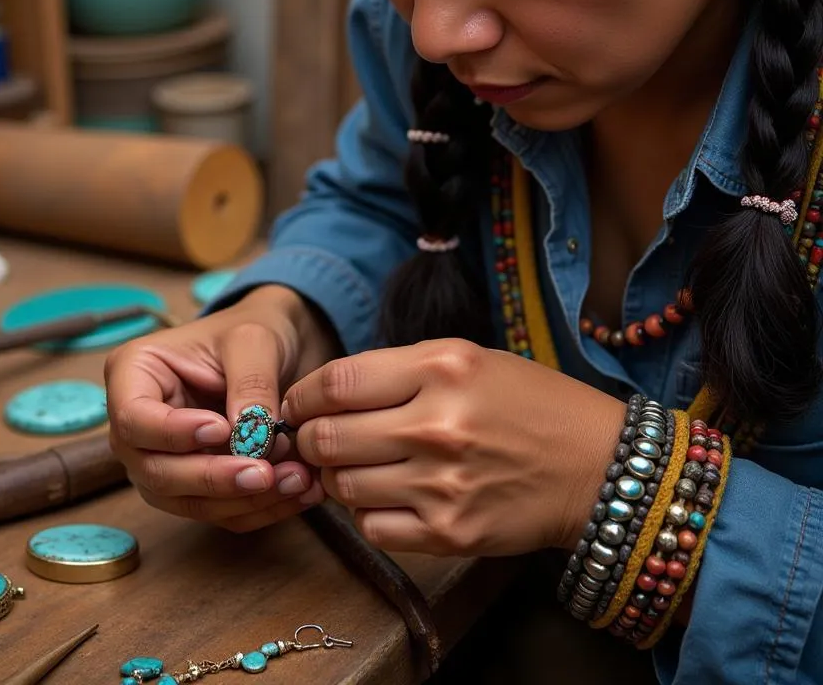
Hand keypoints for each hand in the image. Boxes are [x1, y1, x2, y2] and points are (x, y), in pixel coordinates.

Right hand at [104, 285, 338, 532]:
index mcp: (133, 374)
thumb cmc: (252, 331)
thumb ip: (250, 383)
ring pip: (187, 501)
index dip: (172, 433)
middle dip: (213, 477)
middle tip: (264, 473)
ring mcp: (162, 460)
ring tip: (295, 480)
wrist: (277, 348)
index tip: (220, 429)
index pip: (133, 418)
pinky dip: (259, 508)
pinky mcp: (194, 486)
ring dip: (242, 500)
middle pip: (156, 471)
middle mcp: (138, 425)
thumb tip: (250, 437)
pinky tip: (297, 493)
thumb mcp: (253, 341)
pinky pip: (219, 511)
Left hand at [281, 339, 625, 557]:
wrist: (597, 466)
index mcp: (440, 368)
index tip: (296, 404)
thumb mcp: (466, 359)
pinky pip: (373, 528)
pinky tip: (388, 497)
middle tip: (318, 439)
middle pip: (327, 438)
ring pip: (343, 487)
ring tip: (357, 467)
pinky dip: (368, 514)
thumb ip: (396, 370)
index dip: (300, 396)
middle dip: (310, 440)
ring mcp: (442, 484)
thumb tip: (325, 394)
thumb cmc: (528, 403)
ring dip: (338, 478)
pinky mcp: (450, 533)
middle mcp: (437, 424)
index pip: (335, 383)